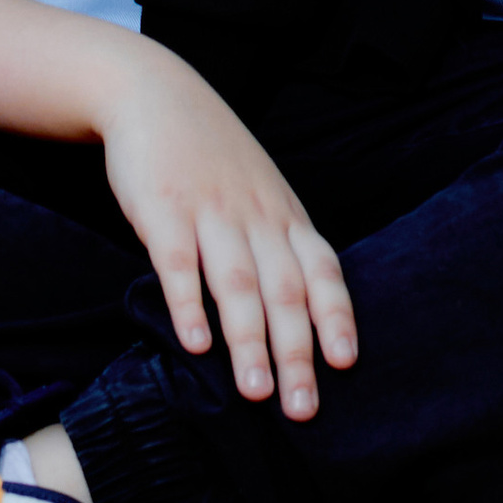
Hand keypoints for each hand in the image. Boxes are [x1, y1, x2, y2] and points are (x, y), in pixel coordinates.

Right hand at [97, 46, 356, 419]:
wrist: (156, 93)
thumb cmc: (213, 155)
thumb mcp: (260, 192)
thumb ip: (277, 245)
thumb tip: (298, 316)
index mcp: (284, 215)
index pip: (322, 269)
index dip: (336, 316)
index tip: (345, 363)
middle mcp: (255, 216)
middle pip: (284, 290)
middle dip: (296, 353)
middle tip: (302, 410)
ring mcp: (210, 212)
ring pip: (238, 284)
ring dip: (250, 341)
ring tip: (256, 392)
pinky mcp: (163, 210)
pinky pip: (179, 263)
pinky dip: (189, 304)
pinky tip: (195, 344)